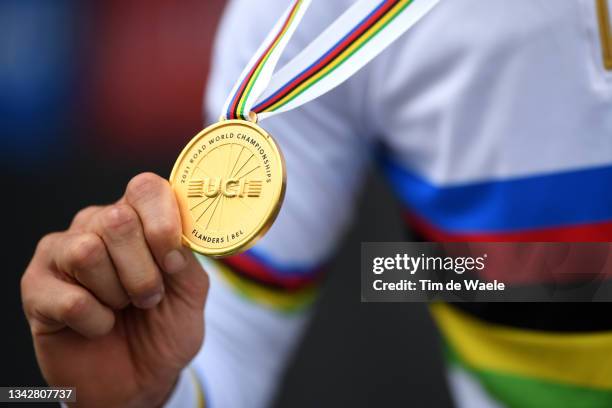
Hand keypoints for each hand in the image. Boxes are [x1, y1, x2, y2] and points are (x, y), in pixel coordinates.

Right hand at [21, 173, 208, 407]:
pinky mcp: (35, 288)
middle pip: (117, 219)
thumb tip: (179, 233)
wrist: (138, 378)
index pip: (145, 188)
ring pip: (88, 251)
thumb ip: (188, 255)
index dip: (164, 224)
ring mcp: (60, 253)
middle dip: (144, 271)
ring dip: (119, 294)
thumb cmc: (164, 327)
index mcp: (136, 216)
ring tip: (122, 308)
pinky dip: (97, 322)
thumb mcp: (191, 291)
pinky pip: (71, 299)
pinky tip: (99, 326)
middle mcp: (94, 224)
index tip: (174, 264)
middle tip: (148, 298)